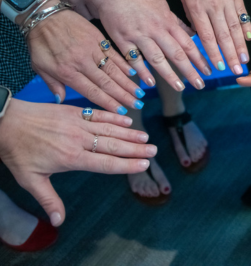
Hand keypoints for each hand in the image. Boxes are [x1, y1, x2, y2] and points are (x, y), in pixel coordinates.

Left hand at [0, 99, 154, 226]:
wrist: (7, 122)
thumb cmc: (18, 152)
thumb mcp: (30, 180)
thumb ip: (48, 199)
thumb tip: (58, 221)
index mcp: (72, 158)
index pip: (106, 163)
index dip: (127, 164)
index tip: (144, 165)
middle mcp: (79, 140)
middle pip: (113, 145)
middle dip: (136, 149)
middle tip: (154, 150)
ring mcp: (78, 124)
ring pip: (110, 129)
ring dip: (130, 133)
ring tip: (146, 137)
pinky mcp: (74, 111)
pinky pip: (98, 114)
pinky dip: (114, 117)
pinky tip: (127, 120)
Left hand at [27, 5, 144, 112]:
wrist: (43, 14)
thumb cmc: (39, 41)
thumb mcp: (38, 65)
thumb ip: (52, 84)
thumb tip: (61, 101)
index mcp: (67, 72)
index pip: (92, 92)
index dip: (108, 103)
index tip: (120, 112)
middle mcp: (82, 63)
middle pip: (107, 83)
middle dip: (123, 96)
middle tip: (137, 106)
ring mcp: (92, 49)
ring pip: (114, 70)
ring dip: (128, 83)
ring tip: (139, 93)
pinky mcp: (98, 38)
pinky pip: (114, 54)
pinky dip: (125, 64)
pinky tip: (134, 73)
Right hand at [96, 0, 209, 90]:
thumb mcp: (162, 5)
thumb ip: (176, 22)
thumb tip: (191, 34)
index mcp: (167, 22)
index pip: (188, 43)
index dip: (199, 58)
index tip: (209, 71)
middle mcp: (156, 30)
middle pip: (176, 53)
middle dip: (190, 71)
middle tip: (201, 85)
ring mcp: (139, 35)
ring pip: (157, 58)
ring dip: (169, 75)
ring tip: (180, 88)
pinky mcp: (122, 39)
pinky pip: (134, 58)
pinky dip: (142, 71)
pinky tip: (150, 83)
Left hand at [178, 0, 250, 73]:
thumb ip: (192, 17)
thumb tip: (199, 36)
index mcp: (197, 8)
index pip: (207, 37)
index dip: (214, 54)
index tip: (219, 68)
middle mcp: (214, 7)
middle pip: (224, 36)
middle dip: (230, 56)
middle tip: (237, 72)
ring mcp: (227, 1)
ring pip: (235, 28)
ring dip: (240, 46)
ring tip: (245, 61)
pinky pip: (243, 15)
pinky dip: (247, 27)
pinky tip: (249, 39)